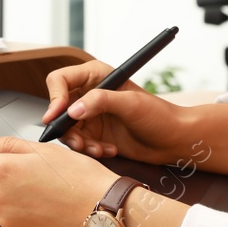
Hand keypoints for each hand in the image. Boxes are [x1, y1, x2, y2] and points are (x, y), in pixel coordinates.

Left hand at [0, 134, 120, 226]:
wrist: (101, 210)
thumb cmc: (79, 177)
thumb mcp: (45, 150)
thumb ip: (8, 145)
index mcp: (2, 170)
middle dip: (8, 177)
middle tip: (38, 173)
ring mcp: (7, 218)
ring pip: (4, 200)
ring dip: (18, 194)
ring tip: (49, 189)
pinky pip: (15, 217)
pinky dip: (27, 211)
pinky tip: (49, 205)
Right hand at [43, 60, 198, 165]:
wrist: (173, 140)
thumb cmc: (158, 115)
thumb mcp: (130, 104)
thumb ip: (100, 101)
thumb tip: (73, 110)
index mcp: (96, 76)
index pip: (60, 80)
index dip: (54, 98)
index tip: (57, 117)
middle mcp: (90, 94)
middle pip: (59, 109)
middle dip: (66, 128)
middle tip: (79, 143)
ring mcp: (91, 115)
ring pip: (67, 130)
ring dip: (79, 143)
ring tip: (98, 149)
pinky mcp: (95, 135)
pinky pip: (79, 144)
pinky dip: (90, 150)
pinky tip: (109, 150)